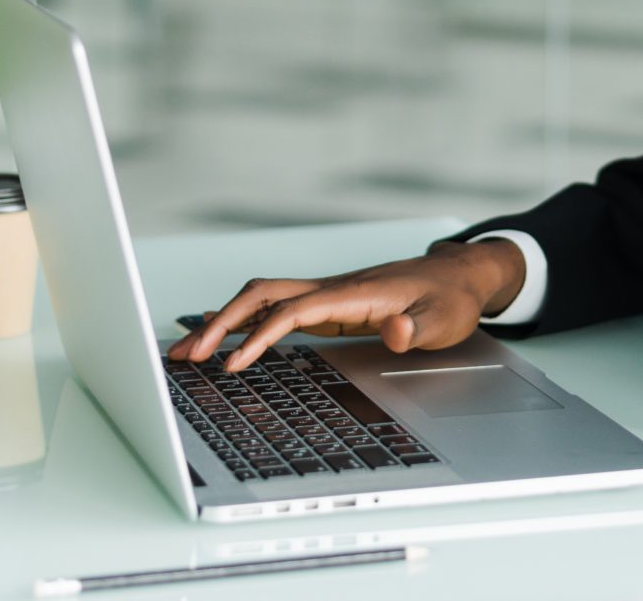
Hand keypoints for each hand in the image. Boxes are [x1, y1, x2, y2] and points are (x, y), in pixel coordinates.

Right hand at [166, 238, 526, 371]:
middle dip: (220, 322)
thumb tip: (396, 332)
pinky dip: (241, 317)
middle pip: (262, 295)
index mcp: (354, 293)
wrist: (457, 277)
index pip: (294, 311)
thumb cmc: (448, 301)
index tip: (231, 364)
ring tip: (186, 350)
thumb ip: (418, 327)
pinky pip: (274, 307)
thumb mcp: (442, 320)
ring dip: (222, 320)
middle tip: (185, 356)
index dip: (259, 336)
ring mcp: (326, 293)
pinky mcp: (326, 303)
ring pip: (262, 298)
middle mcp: (331, 288)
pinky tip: (217, 329)